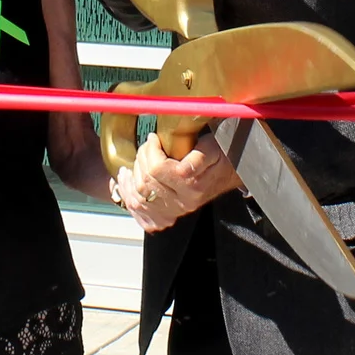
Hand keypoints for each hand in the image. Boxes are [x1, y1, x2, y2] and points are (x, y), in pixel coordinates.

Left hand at [117, 130, 238, 230]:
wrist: (228, 173)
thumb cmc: (219, 156)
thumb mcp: (214, 148)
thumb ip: (200, 156)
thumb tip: (184, 166)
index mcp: (193, 185)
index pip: (158, 170)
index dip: (150, 150)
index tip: (154, 137)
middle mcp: (182, 202)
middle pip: (145, 183)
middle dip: (140, 160)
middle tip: (146, 147)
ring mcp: (174, 212)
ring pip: (138, 199)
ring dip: (130, 180)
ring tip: (132, 164)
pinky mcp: (168, 216)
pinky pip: (140, 214)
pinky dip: (129, 198)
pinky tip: (127, 183)